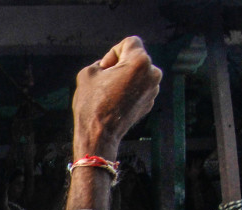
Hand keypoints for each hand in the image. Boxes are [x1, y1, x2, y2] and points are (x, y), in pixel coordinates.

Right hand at [72, 36, 161, 159]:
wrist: (99, 135)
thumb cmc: (91, 104)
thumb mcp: (88, 73)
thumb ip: (102, 62)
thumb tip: (111, 66)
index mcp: (140, 61)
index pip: (129, 42)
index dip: (113, 52)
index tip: (105, 68)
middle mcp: (153, 73)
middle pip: (135, 57)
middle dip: (121, 65)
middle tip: (105, 81)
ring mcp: (154, 89)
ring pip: (139, 73)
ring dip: (126, 77)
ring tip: (110, 93)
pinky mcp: (150, 102)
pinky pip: (140, 87)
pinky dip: (130, 90)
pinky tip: (116, 102)